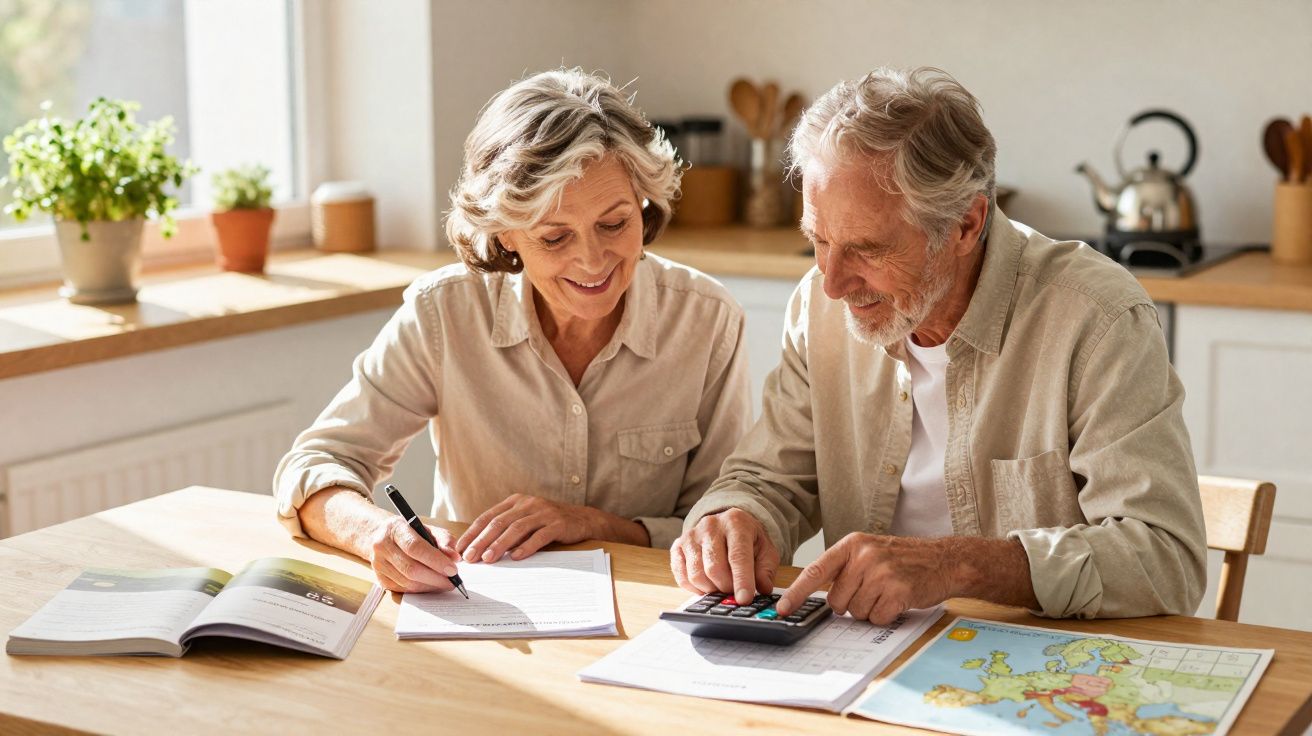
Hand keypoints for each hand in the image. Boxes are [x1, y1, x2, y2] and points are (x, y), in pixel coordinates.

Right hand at [368, 516, 461, 592]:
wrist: (382, 536)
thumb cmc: (410, 532)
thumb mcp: (429, 529)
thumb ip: (444, 541)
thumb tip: (454, 558)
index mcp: (395, 528)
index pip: (415, 547)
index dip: (436, 561)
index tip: (453, 570)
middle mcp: (383, 546)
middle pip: (411, 568)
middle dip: (436, 578)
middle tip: (453, 581)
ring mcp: (378, 564)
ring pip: (407, 582)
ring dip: (430, 586)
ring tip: (445, 583)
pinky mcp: (380, 578)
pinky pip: (403, 589)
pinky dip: (421, 589)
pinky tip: (431, 585)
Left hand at [455, 494, 597, 562]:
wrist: (583, 520)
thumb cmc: (548, 524)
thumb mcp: (525, 521)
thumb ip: (506, 530)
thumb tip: (480, 550)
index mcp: (515, 501)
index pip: (488, 517)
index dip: (473, 533)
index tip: (460, 549)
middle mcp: (528, 504)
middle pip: (499, 523)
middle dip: (482, 541)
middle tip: (470, 557)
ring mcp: (543, 512)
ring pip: (517, 529)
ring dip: (500, 545)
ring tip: (488, 559)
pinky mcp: (558, 524)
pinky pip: (539, 536)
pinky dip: (526, 546)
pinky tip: (516, 557)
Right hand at [670, 508, 778, 603]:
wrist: (727, 524)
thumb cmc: (748, 540)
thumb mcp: (765, 550)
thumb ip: (765, 569)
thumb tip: (763, 588)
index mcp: (736, 523)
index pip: (738, 556)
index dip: (742, 580)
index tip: (744, 599)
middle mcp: (710, 526)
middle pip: (714, 568)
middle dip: (726, 587)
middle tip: (733, 591)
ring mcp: (691, 535)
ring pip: (696, 574)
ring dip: (710, 589)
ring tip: (721, 587)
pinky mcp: (678, 546)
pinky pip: (682, 576)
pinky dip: (694, 588)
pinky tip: (706, 586)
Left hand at [776, 533, 958, 624]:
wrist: (944, 560)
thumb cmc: (904, 559)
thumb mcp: (870, 552)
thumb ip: (844, 568)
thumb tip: (818, 596)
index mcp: (852, 544)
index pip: (815, 571)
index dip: (796, 592)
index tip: (782, 608)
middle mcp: (864, 556)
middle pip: (836, 601)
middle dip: (850, 604)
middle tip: (871, 592)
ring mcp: (882, 573)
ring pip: (856, 612)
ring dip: (870, 610)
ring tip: (886, 593)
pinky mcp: (898, 591)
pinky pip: (877, 618)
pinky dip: (886, 615)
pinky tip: (897, 600)